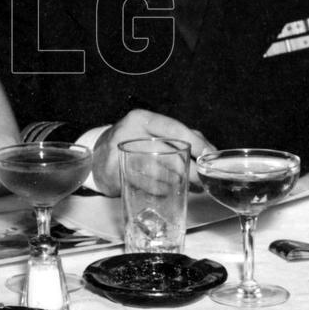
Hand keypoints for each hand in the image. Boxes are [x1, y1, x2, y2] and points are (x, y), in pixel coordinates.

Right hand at [91, 109, 213, 195]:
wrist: (99, 156)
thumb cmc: (133, 143)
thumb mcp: (152, 132)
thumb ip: (181, 137)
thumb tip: (210, 151)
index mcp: (142, 119)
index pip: (175, 128)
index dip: (196, 142)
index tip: (209, 155)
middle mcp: (130, 133)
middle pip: (169, 153)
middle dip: (190, 170)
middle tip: (202, 180)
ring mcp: (120, 153)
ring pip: (159, 171)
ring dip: (177, 182)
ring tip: (188, 186)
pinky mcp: (115, 172)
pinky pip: (146, 184)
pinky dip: (161, 190)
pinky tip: (168, 190)